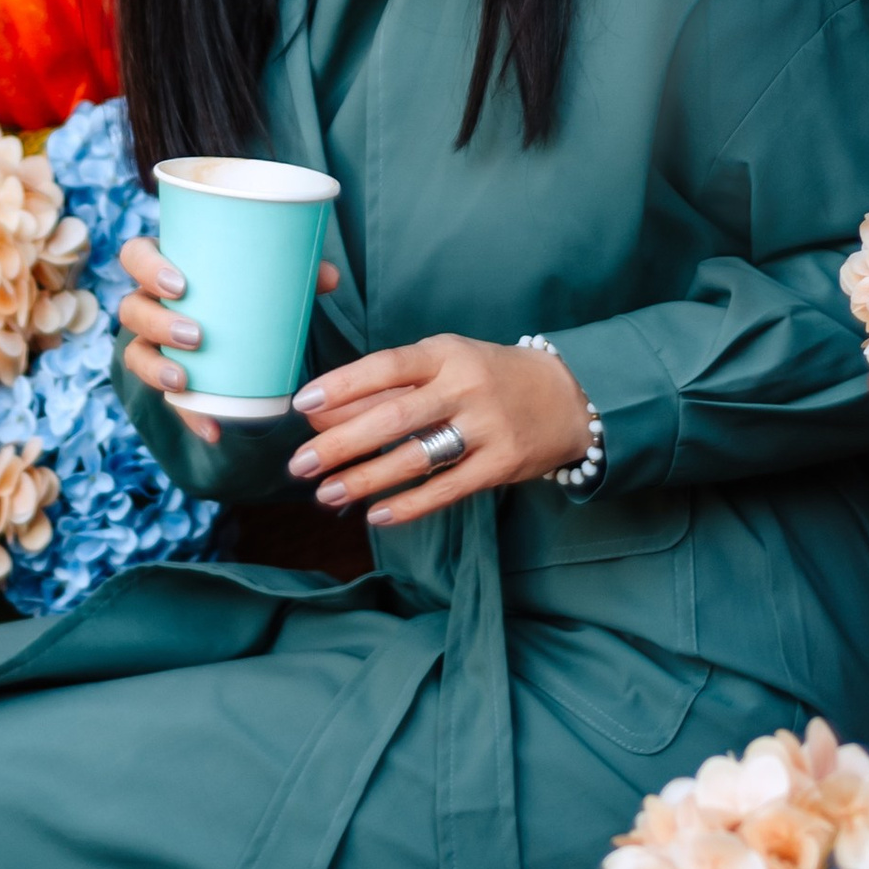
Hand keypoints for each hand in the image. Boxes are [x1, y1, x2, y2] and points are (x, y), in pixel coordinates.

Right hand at [116, 234, 343, 447]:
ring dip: (156, 369)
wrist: (238, 321)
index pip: (135, 255)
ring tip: (184, 380)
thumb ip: (296, 273)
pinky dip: (190, 414)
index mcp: (163, 264)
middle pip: (132, 309)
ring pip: (135, 354)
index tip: (179, 285)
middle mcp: (147, 301)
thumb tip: (329, 277)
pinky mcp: (167, 374)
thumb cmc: (243, 284)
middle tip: (196, 335)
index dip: (147, 268)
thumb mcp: (265, 275)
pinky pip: (167, 397)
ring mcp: (151, 341)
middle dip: (157, 324)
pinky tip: (212, 429)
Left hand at [284, 333, 590, 526]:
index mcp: (446, 353)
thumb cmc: (489, 376)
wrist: (568, 396)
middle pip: (393, 417)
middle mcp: (465, 387)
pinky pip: (448, 489)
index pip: (386, 366)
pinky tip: (376, 515)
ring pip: (415, 457)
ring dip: (365, 480)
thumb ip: (390, 386)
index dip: (342, 385)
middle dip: (340, 443)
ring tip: (326, 494)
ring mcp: (486, 427)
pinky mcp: (501, 464)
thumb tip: (323, 412)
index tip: (302, 404)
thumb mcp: (445, 363)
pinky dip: (410, 505)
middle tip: (299, 464)